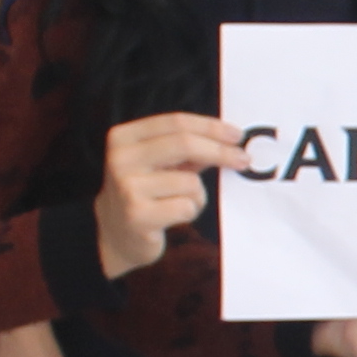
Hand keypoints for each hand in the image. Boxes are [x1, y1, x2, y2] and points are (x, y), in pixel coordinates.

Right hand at [97, 111, 246, 278]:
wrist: (113, 234)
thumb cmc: (145, 192)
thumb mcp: (158, 163)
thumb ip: (187, 148)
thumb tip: (230, 140)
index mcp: (123, 137)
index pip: (175, 122)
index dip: (210, 127)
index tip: (237, 135)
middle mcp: (121, 159)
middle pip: (184, 144)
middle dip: (220, 151)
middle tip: (243, 159)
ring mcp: (127, 188)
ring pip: (190, 182)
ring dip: (198, 195)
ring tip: (179, 202)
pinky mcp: (138, 216)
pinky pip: (187, 207)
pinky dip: (191, 212)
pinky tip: (172, 217)